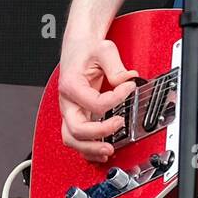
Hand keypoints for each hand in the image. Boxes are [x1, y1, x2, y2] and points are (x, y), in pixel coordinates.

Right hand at [58, 37, 138, 162]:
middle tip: (118, 125)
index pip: (96, 103)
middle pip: (76, 129)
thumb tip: (128, 79)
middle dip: (98, 134)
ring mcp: (70, 111)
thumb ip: (116, 66)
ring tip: (109, 149)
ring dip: (90, 148)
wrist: (78, 46)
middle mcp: (67, 102)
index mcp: (71, 86)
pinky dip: (87, 148)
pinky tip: (101, 151)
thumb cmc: (87, 49)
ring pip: (72, 139)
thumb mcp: (103, 50)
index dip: (117, 98)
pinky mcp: (76, 115)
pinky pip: (76, 138)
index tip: (130, 88)